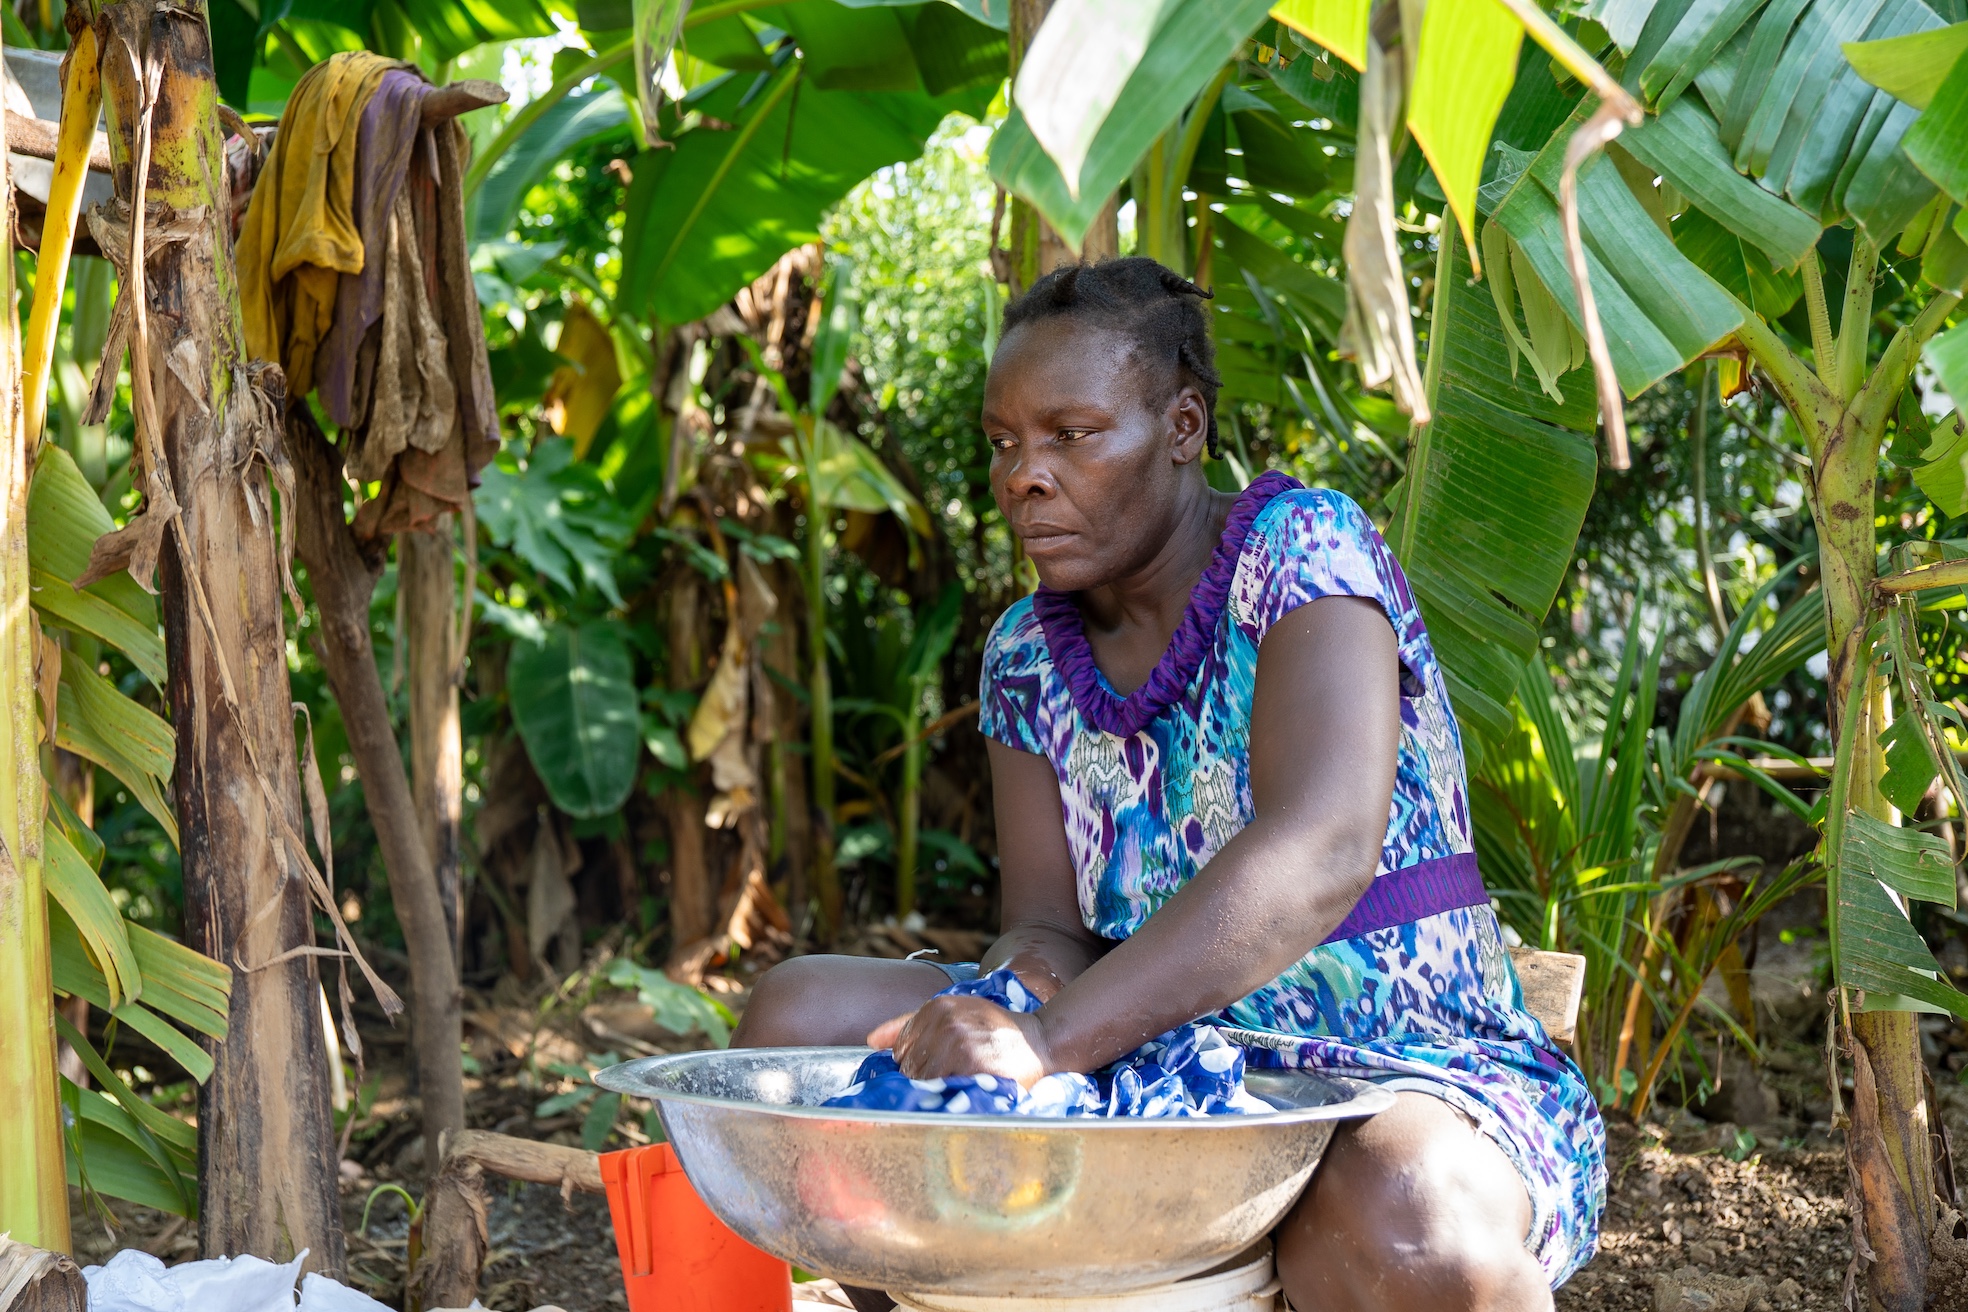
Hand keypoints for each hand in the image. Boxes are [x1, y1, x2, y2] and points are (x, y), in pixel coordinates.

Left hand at [866, 995, 1053, 1089]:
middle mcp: (945, 1023)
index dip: (916, 1067)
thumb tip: (872, 1042)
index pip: (901, 1051)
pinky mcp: (974, 1065)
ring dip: (939, 1092)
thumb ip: (909, 1025)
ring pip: (924, 1083)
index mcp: (937, 1008)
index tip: (938, 1070)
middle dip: (926, 1081)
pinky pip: (945, 1091)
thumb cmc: (993, 1029)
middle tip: (952, 1081)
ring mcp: (959, 1044)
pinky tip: (967, 1091)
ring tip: (962, 1086)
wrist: (1039, 1040)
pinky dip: (951, 1097)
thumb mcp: (953, 1013)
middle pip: (910, 1069)